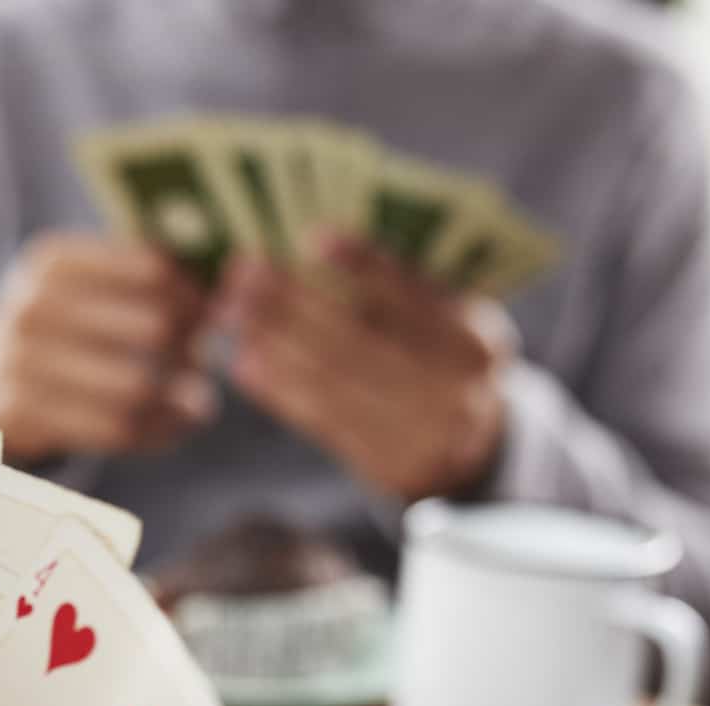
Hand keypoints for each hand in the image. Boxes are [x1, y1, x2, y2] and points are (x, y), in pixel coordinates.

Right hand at [0, 232, 215, 465]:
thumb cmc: (64, 327)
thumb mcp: (86, 284)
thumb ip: (143, 274)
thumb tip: (229, 282)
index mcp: (53, 261)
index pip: (153, 270)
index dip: (196, 296)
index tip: (215, 313)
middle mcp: (31, 306)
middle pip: (152, 329)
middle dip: (193, 348)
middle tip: (205, 358)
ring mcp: (19, 362)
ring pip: (136, 389)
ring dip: (181, 399)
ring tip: (198, 400)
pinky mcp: (22, 413)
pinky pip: (115, 430)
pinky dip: (158, 431)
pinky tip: (175, 425)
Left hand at [222, 239, 515, 499]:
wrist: (472, 450)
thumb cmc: (444, 363)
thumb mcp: (449, 325)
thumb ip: (406, 293)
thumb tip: (316, 246)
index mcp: (476, 341)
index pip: (415, 298)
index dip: (366, 266)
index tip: (312, 236)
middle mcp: (454, 391)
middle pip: (361, 341)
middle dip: (294, 302)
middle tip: (244, 271)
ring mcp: (420, 434)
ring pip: (333, 383)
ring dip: (273, 343)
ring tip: (232, 311)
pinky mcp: (385, 466)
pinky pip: (321, 422)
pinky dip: (278, 390)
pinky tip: (244, 362)